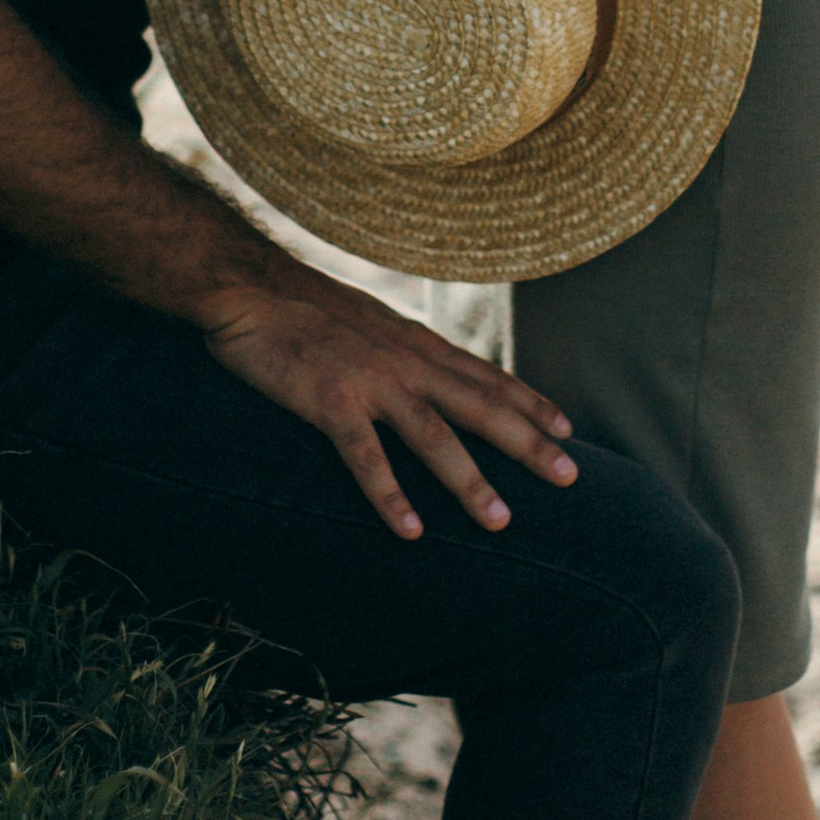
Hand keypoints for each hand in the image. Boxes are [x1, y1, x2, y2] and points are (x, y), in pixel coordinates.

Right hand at [198, 269, 579, 539]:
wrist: (249, 288)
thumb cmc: (305, 307)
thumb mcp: (372, 321)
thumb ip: (405, 348)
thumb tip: (433, 370)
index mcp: (416, 344)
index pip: (487, 376)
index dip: (530, 402)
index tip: (567, 430)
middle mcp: (406, 361)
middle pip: (479, 406)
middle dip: (528, 443)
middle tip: (570, 478)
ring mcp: (370, 381)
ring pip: (434, 436)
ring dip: (470, 480)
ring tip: (501, 521)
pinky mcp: (330, 402)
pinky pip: (366, 457)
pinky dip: (391, 494)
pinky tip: (412, 530)